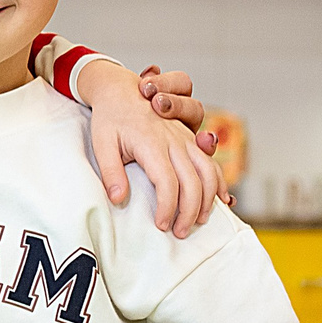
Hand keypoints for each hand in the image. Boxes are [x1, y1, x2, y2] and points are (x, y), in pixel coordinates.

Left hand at [75, 60, 221, 237]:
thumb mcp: (101, 143)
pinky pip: (211, 162)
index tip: (162, 225)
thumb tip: (118, 199)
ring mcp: (185, 139)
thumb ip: (111, 172)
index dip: (168, 208)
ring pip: (208, 173)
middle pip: (193, 183)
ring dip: (208, 200)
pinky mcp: (190, 139)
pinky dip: (219, 182)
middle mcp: (175, 141)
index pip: (168, 184)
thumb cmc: (109, 118)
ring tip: (198, 221)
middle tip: (180, 233)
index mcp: (152, 143)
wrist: (121, 89)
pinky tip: (220, 199)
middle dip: (189, 212)